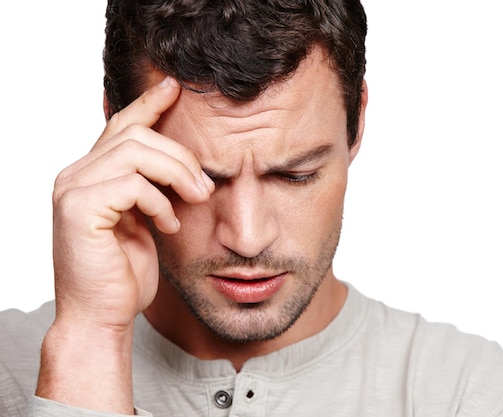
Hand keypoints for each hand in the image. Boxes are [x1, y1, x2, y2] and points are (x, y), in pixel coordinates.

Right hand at [36, 77, 212, 412]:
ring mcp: (72, 191)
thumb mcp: (144, 222)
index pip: (121, 127)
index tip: (177, 88)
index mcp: (90, 175)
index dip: (149, 104)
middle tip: (204, 185)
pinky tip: (169, 225)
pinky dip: (160, 202)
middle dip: (180, 155)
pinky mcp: (79, 210)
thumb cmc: (124, 274)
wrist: (102, 317)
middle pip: (134, 135)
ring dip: (176, 174)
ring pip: (135, 152)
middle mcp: (74, 176)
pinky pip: (132, 185)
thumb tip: (182, 165)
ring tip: (196, 199)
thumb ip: (151, 189)